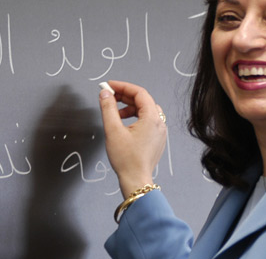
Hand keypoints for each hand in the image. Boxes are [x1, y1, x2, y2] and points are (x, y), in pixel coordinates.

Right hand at [98, 80, 166, 196]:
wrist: (135, 180)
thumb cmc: (126, 159)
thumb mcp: (112, 130)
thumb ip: (108, 108)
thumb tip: (105, 93)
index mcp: (152, 118)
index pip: (139, 93)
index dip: (123, 87)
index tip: (109, 86)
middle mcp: (160, 123)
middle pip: (144, 101)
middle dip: (125, 97)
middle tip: (110, 96)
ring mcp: (160, 132)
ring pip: (146, 110)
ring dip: (130, 107)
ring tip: (115, 113)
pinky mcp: (157, 139)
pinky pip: (148, 121)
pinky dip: (136, 117)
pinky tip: (124, 124)